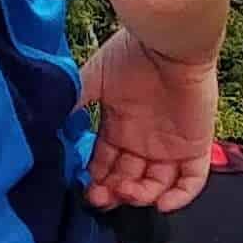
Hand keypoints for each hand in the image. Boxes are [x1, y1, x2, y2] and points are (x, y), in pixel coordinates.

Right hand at [81, 23, 218, 213]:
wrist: (169, 41)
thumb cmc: (131, 54)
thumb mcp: (93, 79)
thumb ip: (73, 103)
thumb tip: (46, 125)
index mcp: (119, 127)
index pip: (105, 165)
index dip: (95, 180)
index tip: (84, 188)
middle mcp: (143, 141)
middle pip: (127, 180)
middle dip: (112, 194)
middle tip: (101, 197)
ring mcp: (170, 145)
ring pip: (155, 185)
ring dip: (139, 197)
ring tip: (127, 191)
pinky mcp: (196, 145)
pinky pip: (192, 181)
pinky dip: (179, 197)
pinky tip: (161, 202)